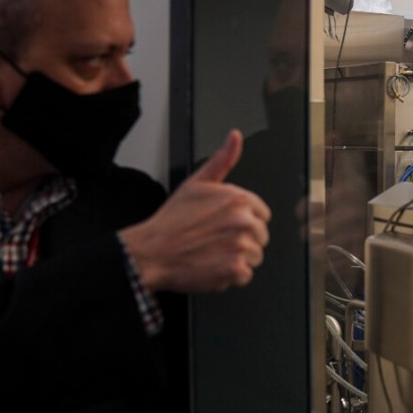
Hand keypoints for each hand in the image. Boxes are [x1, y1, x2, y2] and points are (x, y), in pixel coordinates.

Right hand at [121, 130, 271, 292]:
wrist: (150, 252)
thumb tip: (235, 137)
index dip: (243, 221)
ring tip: (211, 253)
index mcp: (239, 199)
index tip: (223, 226)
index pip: (262, 215)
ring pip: (256, 256)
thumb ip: (222, 160)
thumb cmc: (171, 221)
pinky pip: (246, 275)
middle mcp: (244, 221)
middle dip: (242, 241)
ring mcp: (241, 246)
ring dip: (237, 259)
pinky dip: (230, 276)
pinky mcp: (235, 270)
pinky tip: (212, 266)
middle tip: (214, 241)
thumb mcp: (196, 183)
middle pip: (261, 237)